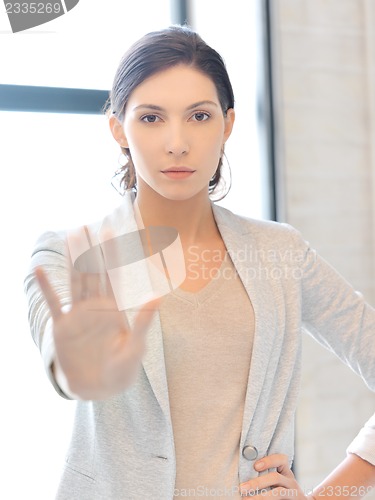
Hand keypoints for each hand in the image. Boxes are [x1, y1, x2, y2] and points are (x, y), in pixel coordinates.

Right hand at [35, 234, 158, 399]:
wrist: (99, 388)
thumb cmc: (122, 369)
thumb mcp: (136, 346)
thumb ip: (145, 320)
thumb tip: (159, 296)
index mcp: (115, 309)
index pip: (114, 277)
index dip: (113, 256)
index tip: (112, 234)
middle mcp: (96, 306)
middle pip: (92, 273)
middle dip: (90, 251)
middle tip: (85, 227)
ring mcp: (78, 315)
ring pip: (74, 281)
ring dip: (71, 261)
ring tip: (69, 238)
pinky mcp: (62, 327)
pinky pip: (53, 303)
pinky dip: (46, 288)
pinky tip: (39, 270)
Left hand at [240, 454, 307, 498]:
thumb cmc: (282, 491)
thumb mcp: (277, 483)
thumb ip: (266, 476)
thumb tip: (245, 479)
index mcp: (286, 473)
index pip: (281, 460)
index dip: (268, 461)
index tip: (255, 466)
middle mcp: (291, 482)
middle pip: (275, 477)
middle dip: (257, 482)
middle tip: (242, 488)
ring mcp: (295, 493)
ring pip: (278, 492)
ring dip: (261, 496)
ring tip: (246, 499)